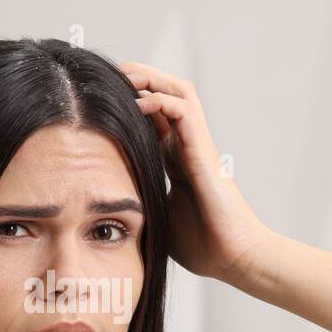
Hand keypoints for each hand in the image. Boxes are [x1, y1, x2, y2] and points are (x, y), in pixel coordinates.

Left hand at [117, 61, 270, 283]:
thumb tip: (106, 209)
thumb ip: (138, 202)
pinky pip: (184, 110)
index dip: (129, 102)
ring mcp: (197, 145)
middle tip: (107, 74)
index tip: (99, 98)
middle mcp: (186, 146)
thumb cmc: (202, 244)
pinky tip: (137, 104)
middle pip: (166, 94)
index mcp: (175, 160)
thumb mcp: (157, 218)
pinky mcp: (204, 150)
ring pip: (178, 91)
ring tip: (123, 75)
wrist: (232, 257)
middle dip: (138, 78)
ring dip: (151, 78)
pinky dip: (160, 100)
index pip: (152, 117)